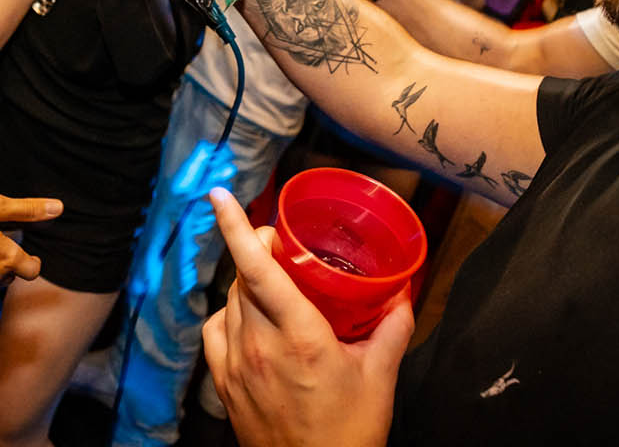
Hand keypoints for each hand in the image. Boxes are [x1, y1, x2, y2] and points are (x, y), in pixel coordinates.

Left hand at [201, 189, 410, 446]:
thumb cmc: (350, 434)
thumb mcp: (380, 376)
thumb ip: (393, 326)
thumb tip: (402, 291)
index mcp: (299, 337)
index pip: (257, 269)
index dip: (236, 228)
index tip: (218, 195)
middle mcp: (259, 346)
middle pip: (243, 278)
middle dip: (258, 251)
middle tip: (283, 246)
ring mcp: (236, 366)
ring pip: (229, 302)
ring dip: (246, 283)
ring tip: (273, 283)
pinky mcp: (224, 384)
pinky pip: (216, 331)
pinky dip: (229, 313)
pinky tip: (248, 317)